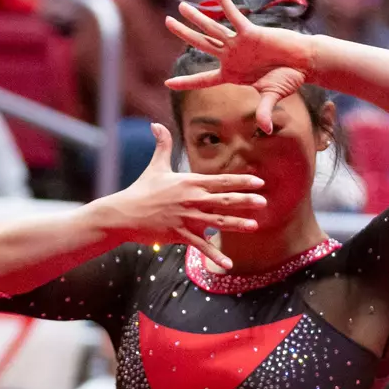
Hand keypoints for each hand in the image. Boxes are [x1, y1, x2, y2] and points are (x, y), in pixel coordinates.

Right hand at [96, 124, 265, 269]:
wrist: (124, 214)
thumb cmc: (141, 190)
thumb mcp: (155, 166)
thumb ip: (162, 145)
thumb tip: (156, 124)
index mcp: (189, 182)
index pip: (221, 180)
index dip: (241, 181)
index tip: (259, 182)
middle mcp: (191, 199)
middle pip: (224, 199)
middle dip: (245, 200)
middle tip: (264, 202)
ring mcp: (186, 218)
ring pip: (217, 222)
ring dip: (237, 224)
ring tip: (254, 226)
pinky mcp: (180, 234)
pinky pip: (201, 246)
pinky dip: (214, 255)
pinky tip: (228, 265)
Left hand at [165, 0, 314, 133]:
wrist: (303, 63)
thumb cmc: (289, 79)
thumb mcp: (273, 96)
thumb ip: (265, 111)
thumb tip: (265, 129)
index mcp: (232, 75)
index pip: (203, 79)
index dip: (186, 82)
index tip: (168, 83)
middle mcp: (231, 57)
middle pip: (201, 45)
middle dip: (184, 34)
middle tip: (168, 22)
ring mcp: (239, 44)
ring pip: (212, 29)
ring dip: (197, 17)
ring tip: (181, 7)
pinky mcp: (250, 32)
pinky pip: (234, 16)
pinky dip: (224, 3)